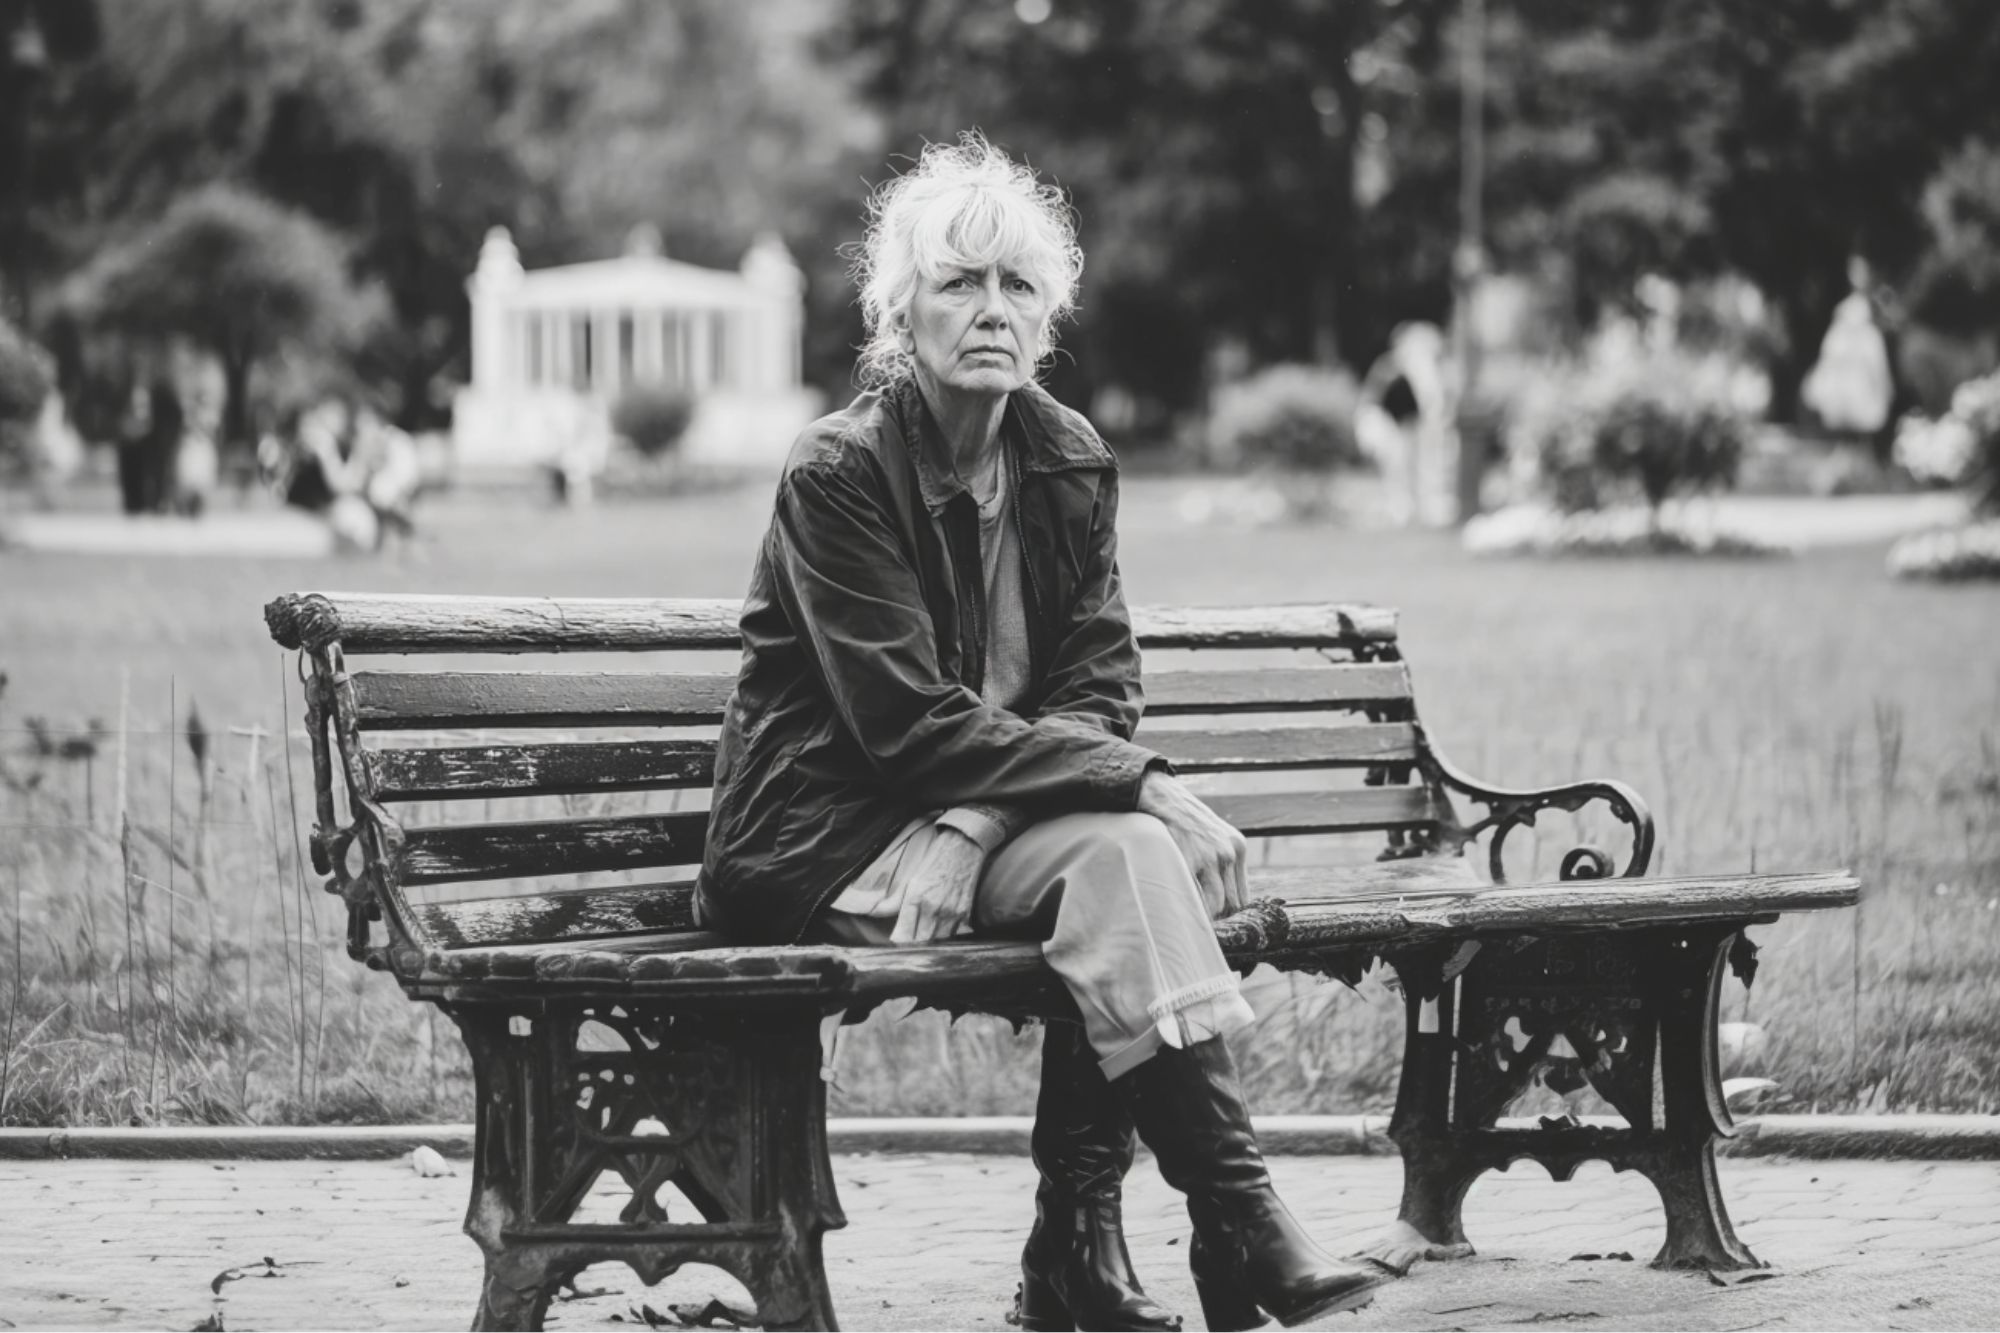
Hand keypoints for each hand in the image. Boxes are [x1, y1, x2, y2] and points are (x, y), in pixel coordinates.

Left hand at [890, 827, 987, 943]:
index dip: (898, 943)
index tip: (896, 943)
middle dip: (912, 947)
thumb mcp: (911, 880)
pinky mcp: (965, 914)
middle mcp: (933, 908)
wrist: (963, 847)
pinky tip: (940, 933)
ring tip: (923, 942)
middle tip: (908, 947)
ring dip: (929, 944)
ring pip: (937, 943)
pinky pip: (953, 936)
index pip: (904, 935)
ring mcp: (951, 913)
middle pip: (919, 943)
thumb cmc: (934, 862)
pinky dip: (945, 937)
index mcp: (916, 898)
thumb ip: (893, 902)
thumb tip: (874, 913)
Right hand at [1137, 770, 1249, 916]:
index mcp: (1238, 846)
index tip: (1218, 925)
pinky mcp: (1188, 859)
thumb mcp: (1212, 835)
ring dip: (1204, 917)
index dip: (1231, 915)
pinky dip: (1188, 908)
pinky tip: (1179, 910)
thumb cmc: (1181, 818)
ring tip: (1190, 923)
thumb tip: (1220, 901)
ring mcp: (1209, 856)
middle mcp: (1229, 852)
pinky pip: (1194, 896)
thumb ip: (1220, 862)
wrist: (1159, 794)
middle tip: (1202, 929)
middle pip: (1233, 903)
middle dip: (1218, 919)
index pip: (1243, 896)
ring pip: (1217, 905)